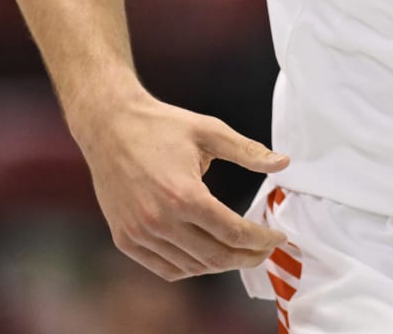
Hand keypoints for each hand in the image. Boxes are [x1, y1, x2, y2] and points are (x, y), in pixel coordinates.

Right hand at [72, 89, 288, 279]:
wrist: (108, 125)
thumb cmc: (161, 125)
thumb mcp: (210, 130)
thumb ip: (248, 151)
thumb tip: (284, 163)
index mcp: (183, 195)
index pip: (232, 232)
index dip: (261, 240)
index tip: (278, 237)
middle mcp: (159, 220)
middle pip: (215, 256)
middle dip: (247, 258)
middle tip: (265, 251)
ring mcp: (139, 233)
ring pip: (191, 266)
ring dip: (220, 264)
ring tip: (240, 252)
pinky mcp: (124, 238)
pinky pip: (164, 268)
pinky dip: (190, 268)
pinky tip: (206, 256)